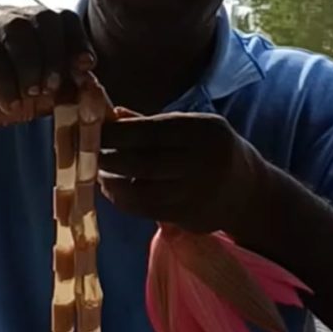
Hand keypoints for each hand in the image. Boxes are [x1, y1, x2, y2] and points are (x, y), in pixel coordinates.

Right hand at [0, 6, 94, 126]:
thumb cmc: (6, 96)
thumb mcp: (46, 100)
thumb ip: (74, 97)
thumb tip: (112, 112)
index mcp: (36, 26)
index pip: (64, 18)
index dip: (78, 40)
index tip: (86, 67)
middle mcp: (13, 18)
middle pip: (43, 18)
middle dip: (56, 54)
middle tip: (54, 87)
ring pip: (17, 30)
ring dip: (31, 65)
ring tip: (33, 94)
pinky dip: (4, 81)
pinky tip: (11, 103)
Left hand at [98, 112, 263, 232]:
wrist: (247, 190)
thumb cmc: (210, 148)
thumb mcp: (192, 126)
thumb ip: (152, 123)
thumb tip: (111, 114)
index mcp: (202, 131)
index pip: (150, 131)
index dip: (116, 133)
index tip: (91, 129)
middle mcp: (202, 162)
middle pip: (143, 162)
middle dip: (108, 156)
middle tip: (85, 151)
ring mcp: (196, 193)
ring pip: (141, 190)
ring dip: (111, 182)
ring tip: (96, 171)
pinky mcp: (188, 217)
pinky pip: (146, 210)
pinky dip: (123, 199)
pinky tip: (113, 189)